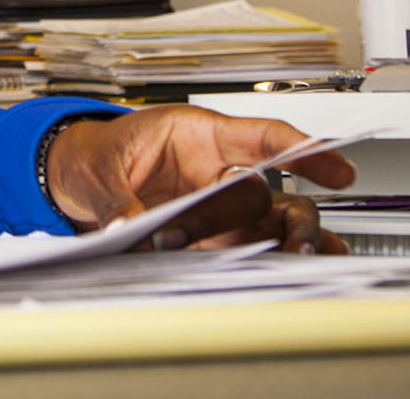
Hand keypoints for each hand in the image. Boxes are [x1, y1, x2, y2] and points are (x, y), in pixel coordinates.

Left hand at [43, 106, 354, 253]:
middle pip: (268, 191)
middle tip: (301, 242)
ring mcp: (217, 207)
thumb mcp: (96, 169)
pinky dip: (276, 261)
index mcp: (197, 136)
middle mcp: (216, 171)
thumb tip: (128, 230)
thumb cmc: (94, 155)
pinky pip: (250, 248)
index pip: (261, 137)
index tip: (336, 167)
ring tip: (303, 263)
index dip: (303, 150)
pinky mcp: (209, 237)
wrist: (72, 174)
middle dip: (293, 216)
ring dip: (290, 243)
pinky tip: (301, 274)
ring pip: (270, 222)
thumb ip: (116, 201)